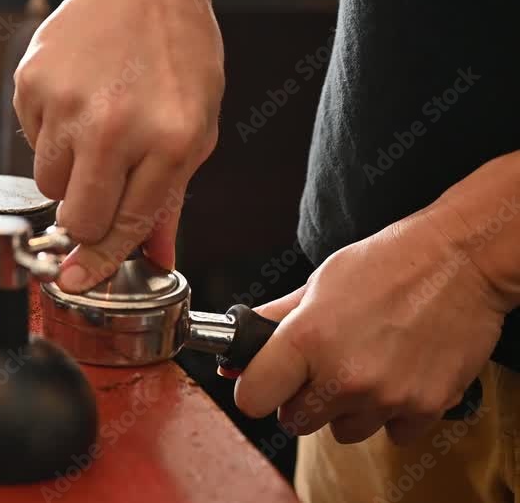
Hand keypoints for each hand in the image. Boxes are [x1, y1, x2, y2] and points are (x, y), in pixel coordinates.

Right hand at [13, 0, 223, 291]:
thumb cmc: (176, 55)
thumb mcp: (195, 129)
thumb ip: (169, 200)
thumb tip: (155, 258)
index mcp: (168, 142)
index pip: (124, 225)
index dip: (99, 262)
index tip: (75, 281)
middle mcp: (114, 127)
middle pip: (76, 216)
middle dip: (82, 217)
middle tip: (95, 191)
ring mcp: (67, 105)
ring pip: (46, 183)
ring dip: (67, 172)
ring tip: (93, 131)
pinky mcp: (31, 86)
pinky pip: (30, 142)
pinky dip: (50, 135)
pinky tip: (76, 103)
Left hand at [234, 204, 507, 444]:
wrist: (460, 261)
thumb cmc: (386, 264)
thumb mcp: (318, 283)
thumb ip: (274, 322)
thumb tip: (233, 355)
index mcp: (307, 340)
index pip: (252, 398)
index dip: (255, 389)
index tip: (266, 381)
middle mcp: (343, 375)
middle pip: (295, 421)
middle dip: (301, 399)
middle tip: (321, 368)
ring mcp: (386, 396)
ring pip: (344, 430)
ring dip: (348, 408)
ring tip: (365, 365)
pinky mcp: (425, 407)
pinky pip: (392, 433)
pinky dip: (392, 413)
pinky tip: (397, 375)